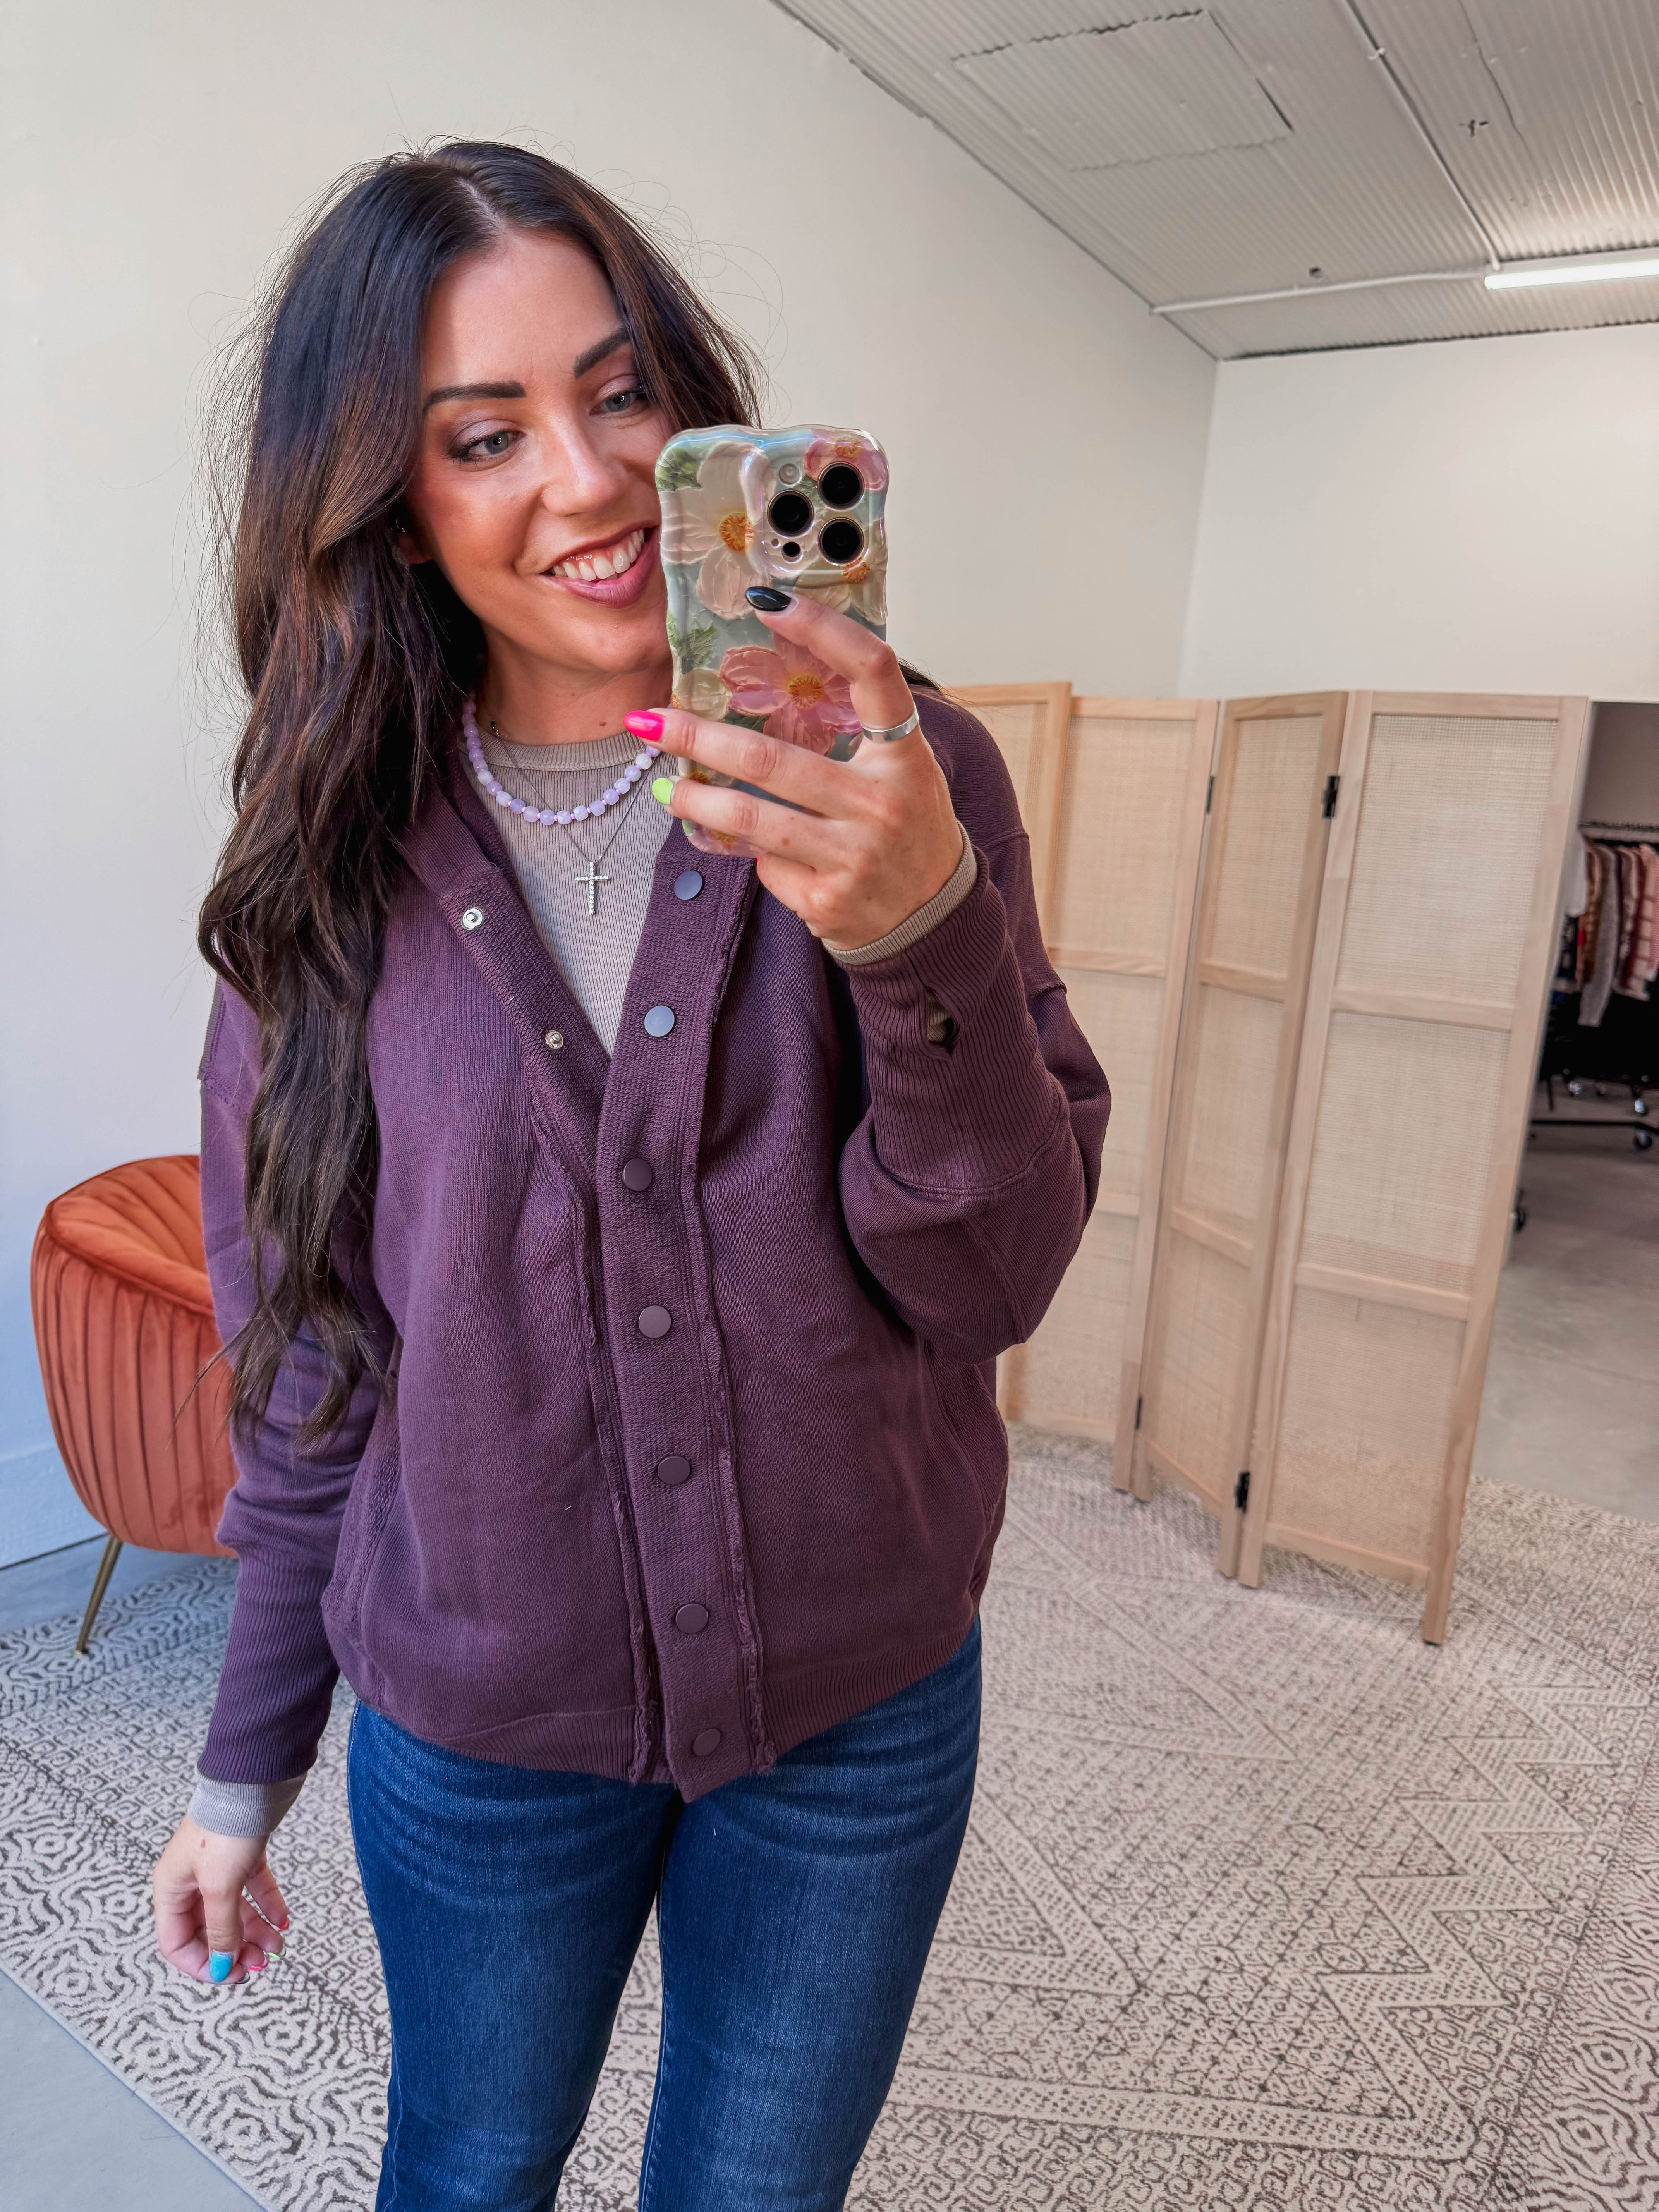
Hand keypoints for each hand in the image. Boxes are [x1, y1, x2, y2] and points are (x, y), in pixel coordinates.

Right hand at [152, 1817, 287, 1985]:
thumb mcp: (220, 1886)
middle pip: (207, 1929)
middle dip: (233, 1949)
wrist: (255, 1779)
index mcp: (171, 1888)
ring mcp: (217, 1867)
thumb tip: (220, 1966)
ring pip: (233, 1911)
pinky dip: (267, 1905)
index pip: (176, 1942)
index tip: (230, 1975)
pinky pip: (252, 1889)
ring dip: (254, 1932)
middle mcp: (190, 1880)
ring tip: (277, 1946)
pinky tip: (283, 1919)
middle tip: (260, 1963)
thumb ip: (220, 1929)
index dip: (201, 1964)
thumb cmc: (226, 1827)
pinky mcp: (242, 1855)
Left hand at [642, 594, 962, 949]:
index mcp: (905, 755)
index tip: (769, 602)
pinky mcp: (827, 899)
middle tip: (650, 720)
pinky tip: (749, 850)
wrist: (934, 916)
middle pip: (773, 758)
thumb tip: (767, 686)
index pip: (873, 671)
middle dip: (699, 738)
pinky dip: (753, 854)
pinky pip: (768, 866)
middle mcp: (881, 802)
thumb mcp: (900, 772)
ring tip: (666, 789)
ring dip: (696, 800)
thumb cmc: (906, 829)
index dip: (823, 630)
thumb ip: (853, 734)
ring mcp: (854, 855)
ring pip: (752, 819)